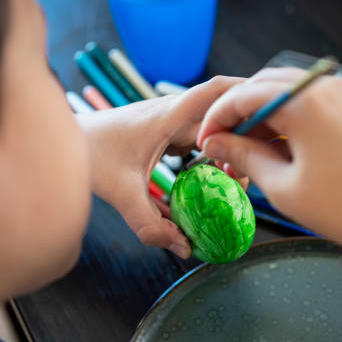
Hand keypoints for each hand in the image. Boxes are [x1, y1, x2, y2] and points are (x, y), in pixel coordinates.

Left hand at [79, 76, 243, 258]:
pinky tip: (213, 176)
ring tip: (237, 178)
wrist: (69, 138)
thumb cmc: (90, 154)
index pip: (214, 92)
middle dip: (243, 137)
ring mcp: (170, 121)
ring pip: (212, 127)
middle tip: (253, 172)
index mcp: (166, 117)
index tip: (272, 111)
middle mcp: (173, 113)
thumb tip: (183, 248)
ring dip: (228, 146)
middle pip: (221, 116)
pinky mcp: (165, 131)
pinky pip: (198, 138)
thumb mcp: (121, 192)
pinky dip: (211, 153)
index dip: (246, 96)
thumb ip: (149, 224)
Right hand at [197, 68, 341, 341]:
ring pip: (285, 95)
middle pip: (264, 87)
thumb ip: (243, 156)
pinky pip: (307, 105)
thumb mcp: (282, 184)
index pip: (244, 96)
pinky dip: (285, 122)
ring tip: (246, 152)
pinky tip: (275, 149)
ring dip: (261, 119)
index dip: (217, 118)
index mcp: (304, 100)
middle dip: (237, 115)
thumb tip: (214, 142)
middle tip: (222, 146)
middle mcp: (324, 87)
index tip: (204, 141)